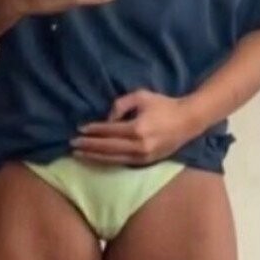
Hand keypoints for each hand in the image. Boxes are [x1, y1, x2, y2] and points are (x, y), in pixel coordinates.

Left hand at [71, 90, 204, 164]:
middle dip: (88, 146)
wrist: (188, 121)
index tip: (79, 129)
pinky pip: (123, 163)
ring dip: (94, 157)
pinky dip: (108, 161)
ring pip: (113, 159)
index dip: (92, 130)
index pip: (108, 131)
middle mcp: (139, 146)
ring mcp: (143, 157)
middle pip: (107, 148)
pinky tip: (97, 159)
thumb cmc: (164, 105)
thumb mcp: (141, 96)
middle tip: (72, 145)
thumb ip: (120, 105)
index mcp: (137, 128)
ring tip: (79, 155)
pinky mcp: (146, 162)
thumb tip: (106, 120)